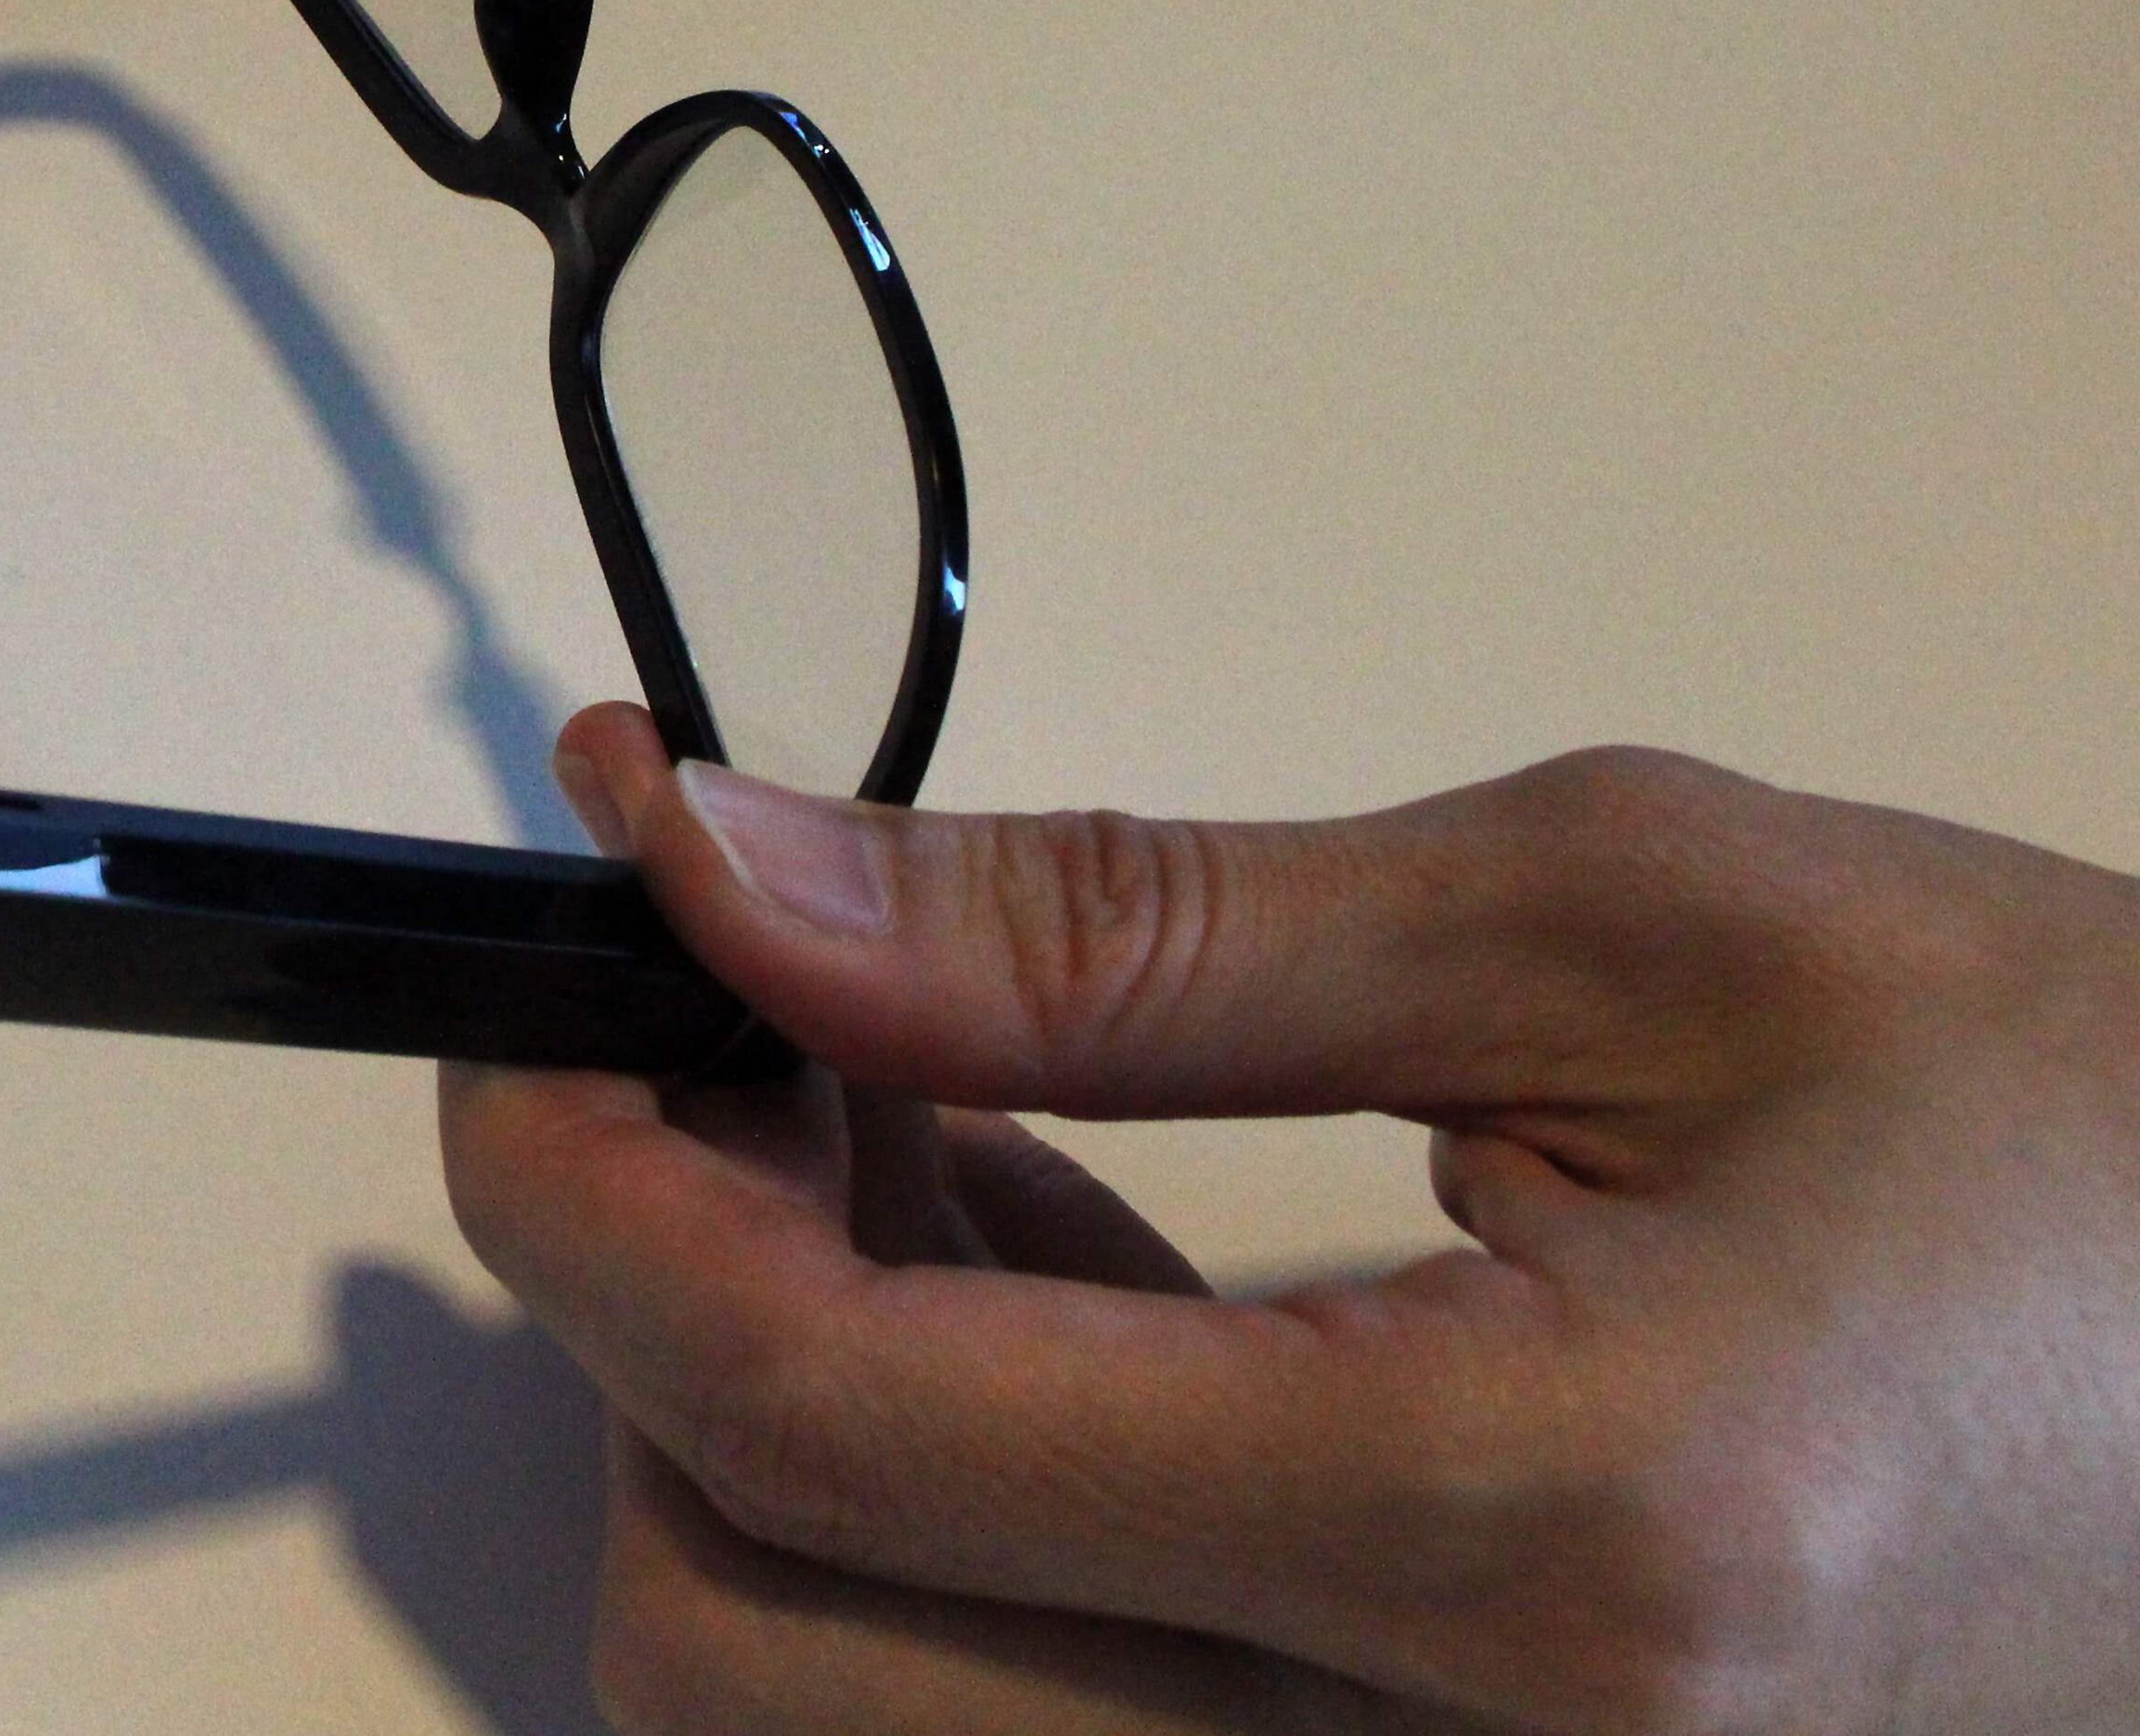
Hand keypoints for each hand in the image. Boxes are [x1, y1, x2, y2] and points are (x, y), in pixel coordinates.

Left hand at [441, 702, 2139, 1732]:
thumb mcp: (1622, 914)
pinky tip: (1049, 1264)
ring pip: (850, 1717)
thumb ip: (1117, 929)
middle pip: (757, 1652)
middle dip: (646, 1326)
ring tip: (928, 1125)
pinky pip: (1018, 1721)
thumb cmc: (2099, 1131)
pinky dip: (930, 1505)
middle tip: (725, 1034)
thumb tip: (730, 876)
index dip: (588, 1183)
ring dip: (780, 1417)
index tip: (543, 980)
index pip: (834, 1429)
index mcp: (1537, 1543)